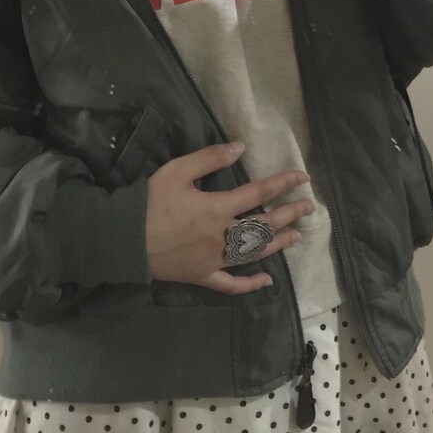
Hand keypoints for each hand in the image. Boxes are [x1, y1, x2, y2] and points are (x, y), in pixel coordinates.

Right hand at [145, 141, 314, 294]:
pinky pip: (231, 284)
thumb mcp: (176, 171)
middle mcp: (223, 236)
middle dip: (289, 214)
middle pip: (264, 225)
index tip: (302, 178)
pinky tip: (267, 280)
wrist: (123, 240)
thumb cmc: (149, 202)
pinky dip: (251, 284)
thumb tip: (240, 148)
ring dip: (278, 244)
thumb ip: (209, 159)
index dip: (283, 184)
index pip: (259, 193)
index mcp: (218, 208)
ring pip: (255, 253)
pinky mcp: (203, 276)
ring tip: (297, 236)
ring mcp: (215, 260)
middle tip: (309, 207)